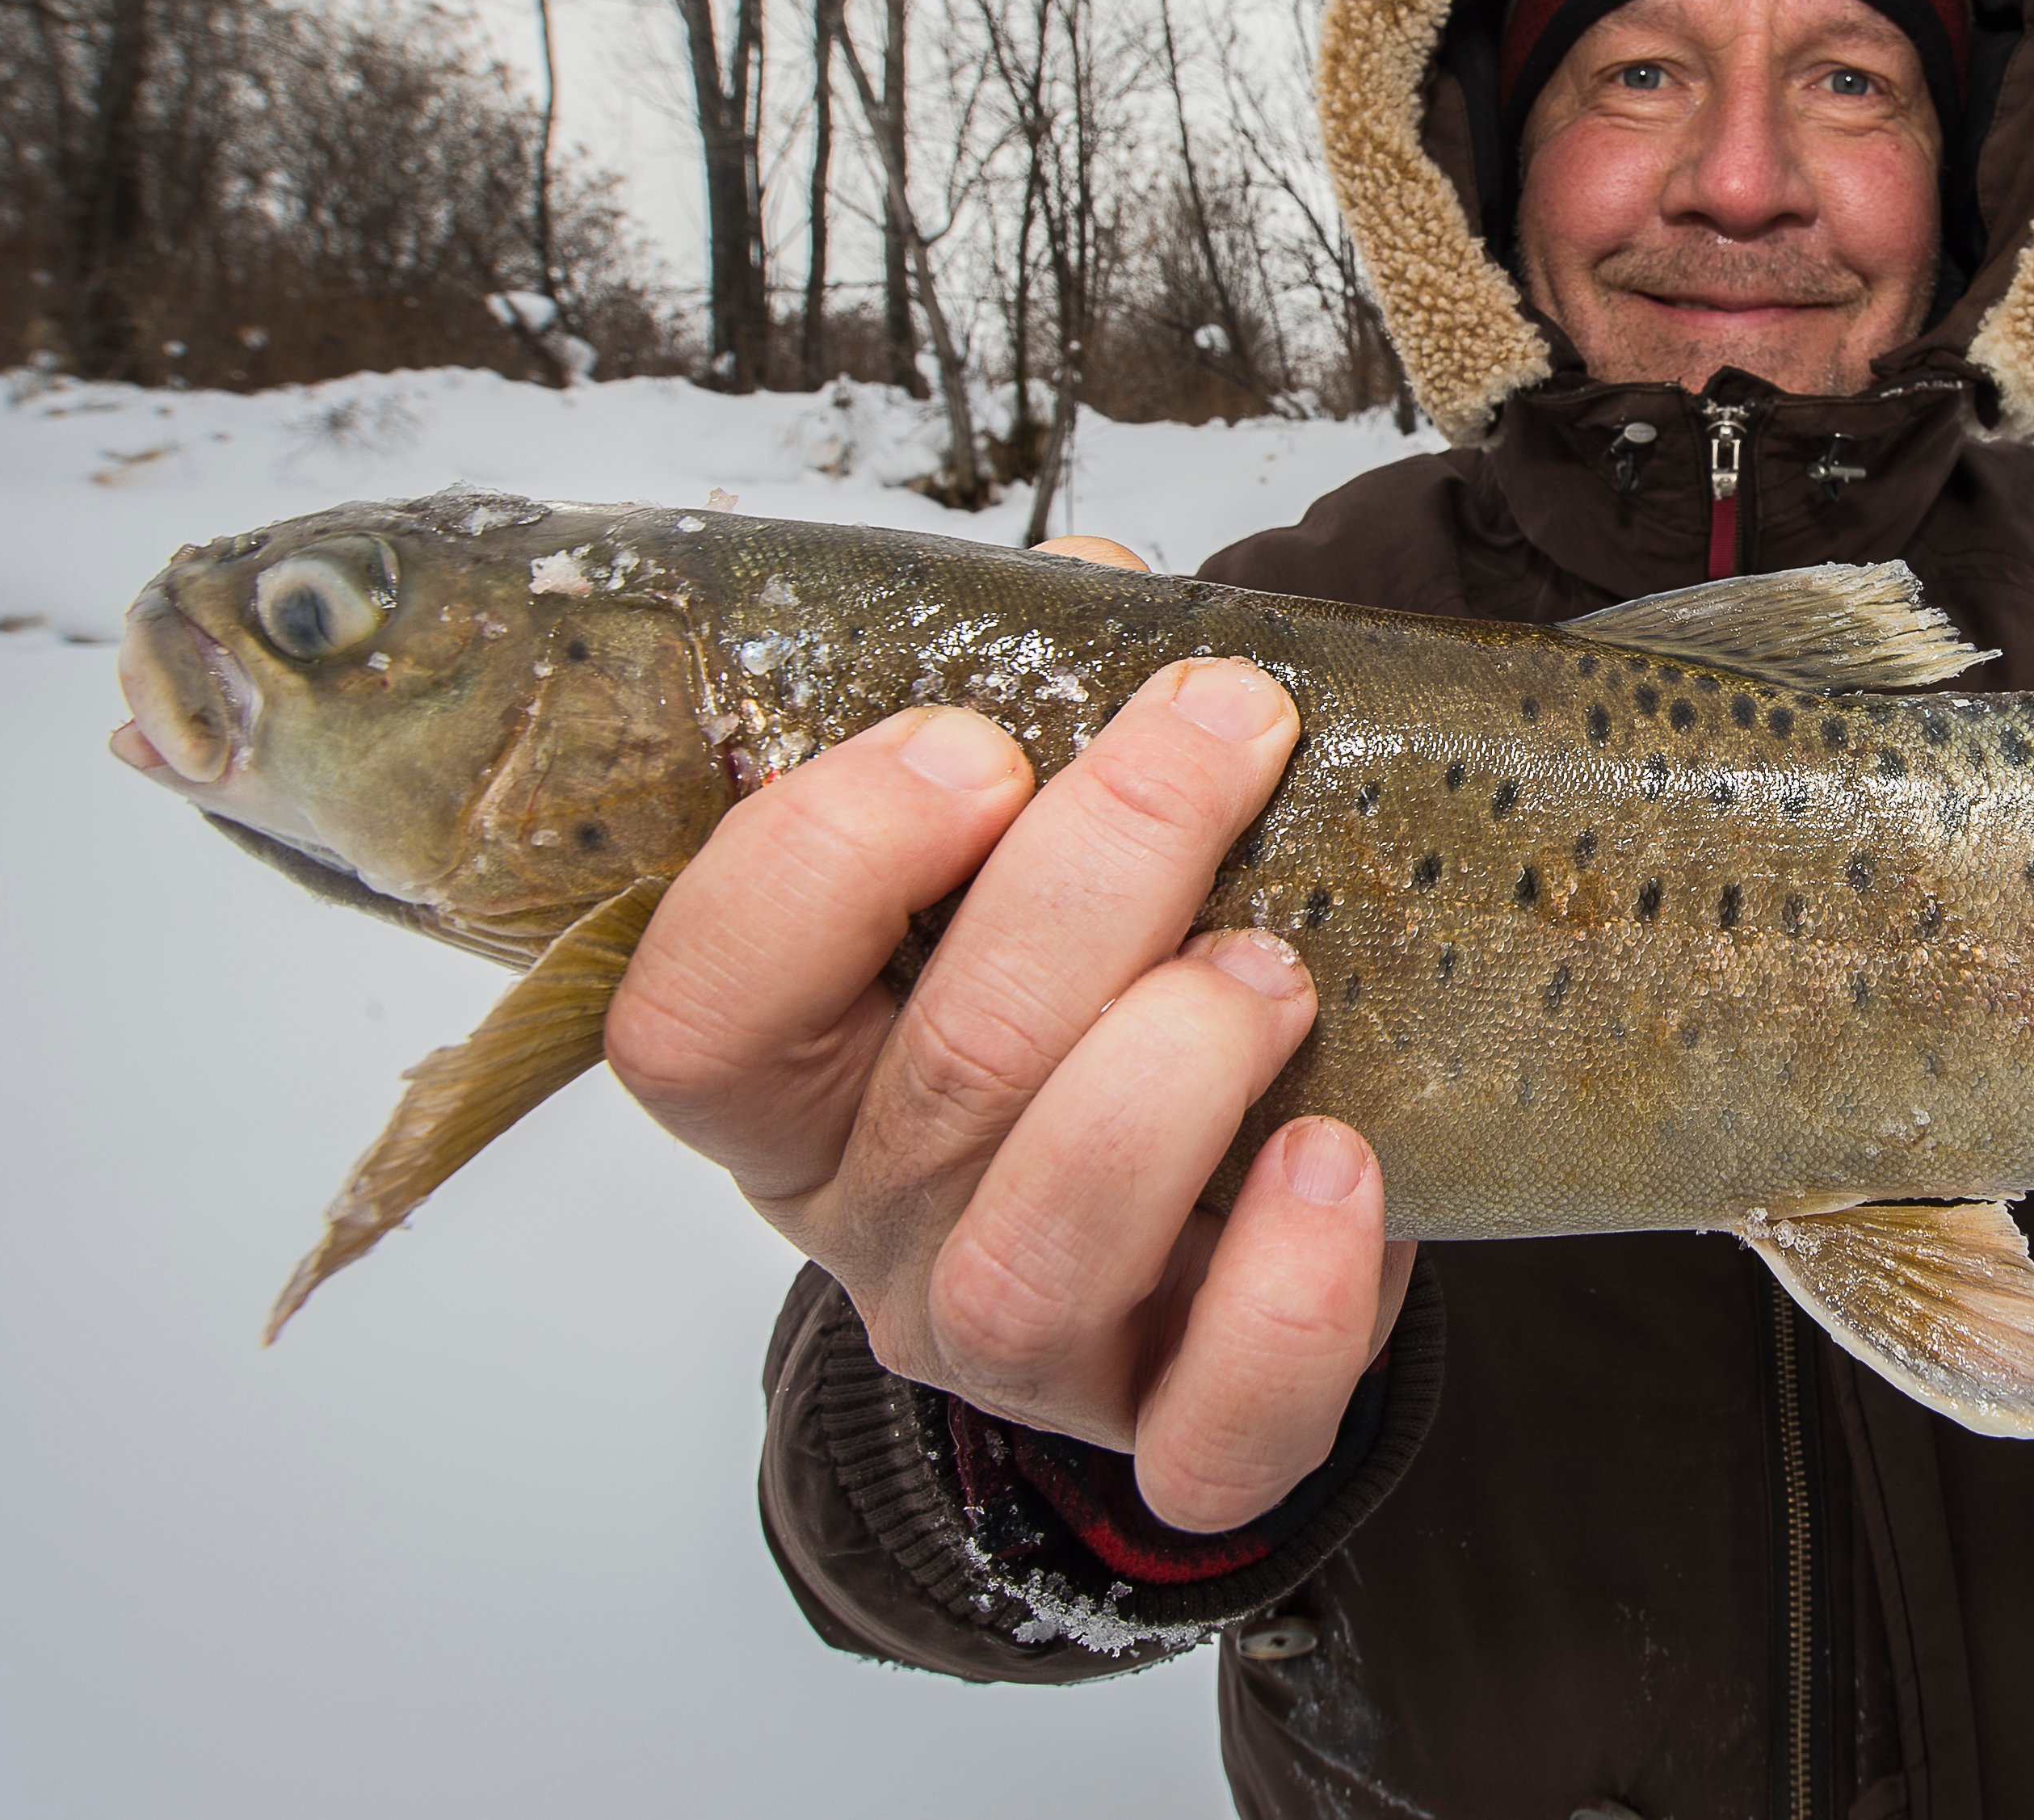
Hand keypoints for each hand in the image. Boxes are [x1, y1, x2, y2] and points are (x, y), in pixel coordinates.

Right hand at [604, 537, 1413, 1531]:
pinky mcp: (1168, 1433)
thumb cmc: (1088, 987)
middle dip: (1098, 876)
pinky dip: (1287, 1302)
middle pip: (935, 1077)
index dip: (815, 866)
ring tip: (1275, 966)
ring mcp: (1011, 1341)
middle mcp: (872, 1223)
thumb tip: (1102, 597)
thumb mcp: (1026, 849)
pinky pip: (1210, 1435)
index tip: (974, 743)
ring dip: (1168, 1079)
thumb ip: (1039, 714)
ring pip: (1035, 1256)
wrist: (1191, 1202)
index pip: (691, 1016)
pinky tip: (1343, 1162)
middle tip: (1226, 736)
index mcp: (792, 1079)